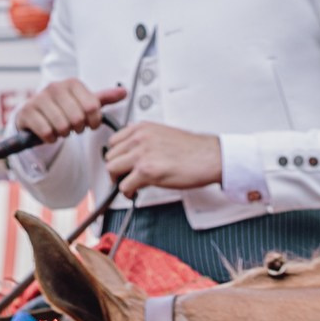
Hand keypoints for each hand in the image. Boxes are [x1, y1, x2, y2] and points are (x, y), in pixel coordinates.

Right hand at [14, 80, 125, 145]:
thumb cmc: (63, 108)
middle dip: (78, 128)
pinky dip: (50, 138)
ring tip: (61, 129)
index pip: (93, 107)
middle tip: (73, 127)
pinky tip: (49, 133)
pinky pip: (47, 132)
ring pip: (62, 126)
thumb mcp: (85, 102)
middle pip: (77, 118)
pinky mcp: (27, 111)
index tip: (90, 124)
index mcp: (72, 83)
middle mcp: (55, 87)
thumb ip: (104, 98)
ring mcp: (39, 98)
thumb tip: (124, 92)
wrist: (35, 114)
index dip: (93, 121)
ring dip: (64, 134)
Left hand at [103, 120, 222, 197]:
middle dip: (116, 169)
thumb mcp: (163, 133)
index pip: (114, 141)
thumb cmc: (193, 148)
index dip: (116, 155)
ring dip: (119, 180)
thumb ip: (146, 138)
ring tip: (128, 184)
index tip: (120, 163)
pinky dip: (127, 192)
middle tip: (124, 176)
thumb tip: (133, 149)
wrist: (209, 156)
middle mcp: (139, 138)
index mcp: (142, 128)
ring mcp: (142, 154)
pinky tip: (134, 192)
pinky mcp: (147, 171)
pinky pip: (124, 186)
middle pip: (110, 156)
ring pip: (112, 170)